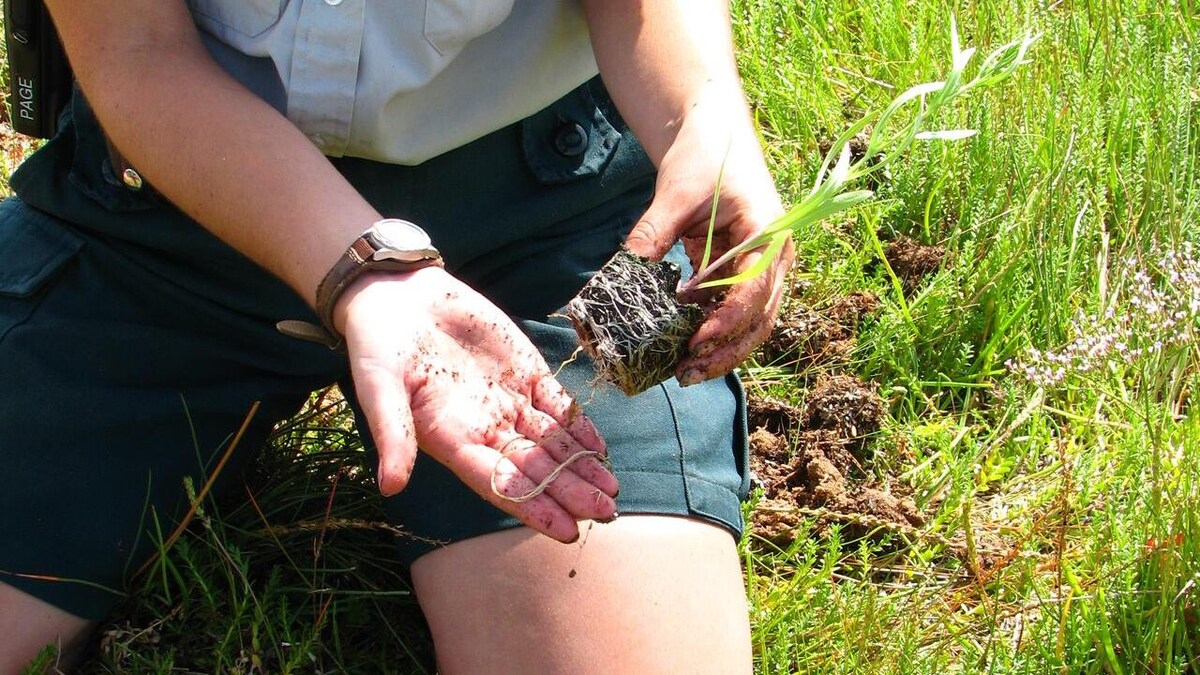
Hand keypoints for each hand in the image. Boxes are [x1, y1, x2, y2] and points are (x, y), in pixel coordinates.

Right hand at [334, 268, 618, 542]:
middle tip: (605, 512)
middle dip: (570, 490)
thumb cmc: (377, 348)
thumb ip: (392, 435)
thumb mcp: (378, 389)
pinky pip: (556, 403)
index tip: (566, 529)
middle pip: (535, 468)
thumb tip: (390, 487)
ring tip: (611, 490)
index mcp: (453, 441)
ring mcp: (508, 400)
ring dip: (581, 465)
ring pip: (552, 441)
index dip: (533, 506)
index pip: (500, 484)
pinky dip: (578, 423)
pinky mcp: (523, 370)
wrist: (396, 297)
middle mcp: (485, 428)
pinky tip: (600, 445)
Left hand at [624, 97, 793, 385]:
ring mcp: (760, 268)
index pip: (755, 291)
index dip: (727, 322)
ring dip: (721, 350)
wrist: (713, 133)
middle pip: (759, 320)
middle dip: (726, 351)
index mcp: (770, 235)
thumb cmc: (705, 155)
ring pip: (749, 324)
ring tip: (685, 371)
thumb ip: (654, 232)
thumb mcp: (676, 192)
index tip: (697, 342)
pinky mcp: (740, 273)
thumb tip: (623, 272)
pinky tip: (683, 347)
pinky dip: (710, 331)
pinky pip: (730, 312)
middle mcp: (774, 258)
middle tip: (687, 372)